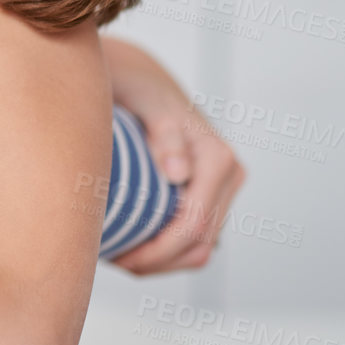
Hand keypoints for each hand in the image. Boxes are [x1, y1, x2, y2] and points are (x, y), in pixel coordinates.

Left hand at [101, 37, 244, 274]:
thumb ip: (165, 135)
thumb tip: (179, 174)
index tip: (121, 259)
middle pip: (199, 244)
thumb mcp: (145, 102)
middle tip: (115, 265)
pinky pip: (194, 236)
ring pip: (200, 248)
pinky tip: (132, 246)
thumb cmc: (137, 89)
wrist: (143, 79)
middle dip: (158, 263)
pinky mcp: (210, 195)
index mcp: (218, 158)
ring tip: (121, 260)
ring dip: (163, 263)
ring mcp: (223, 188)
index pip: (194, 225)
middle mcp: (230, 174)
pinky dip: (166, 250)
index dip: (158, 252)